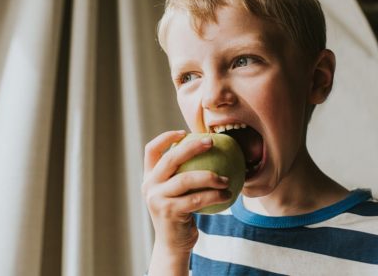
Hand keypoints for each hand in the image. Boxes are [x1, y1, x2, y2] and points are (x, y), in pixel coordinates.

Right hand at [142, 130, 231, 274]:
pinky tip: (228, 193)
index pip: (151, 150)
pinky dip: (214, 195)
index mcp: (149, 178)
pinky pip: (197, 199)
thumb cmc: (181, 214)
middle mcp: (149, 186)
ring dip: (210, 176)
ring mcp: (157, 199)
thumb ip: (182, 174)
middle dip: (192, 147)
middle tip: (211, 142)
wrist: (173, 245)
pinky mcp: (169, 212)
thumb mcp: (175, 193)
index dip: (165, 137)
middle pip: (170, 159)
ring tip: (226, 178)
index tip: (184, 132)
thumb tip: (208, 151)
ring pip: (186, 180)